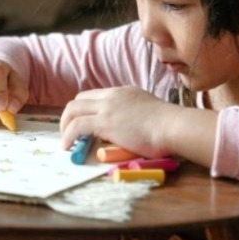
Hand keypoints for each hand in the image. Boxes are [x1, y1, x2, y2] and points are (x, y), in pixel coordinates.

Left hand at [59, 86, 179, 157]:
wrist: (173, 126)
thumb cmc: (169, 126)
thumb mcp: (148, 111)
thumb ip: (135, 114)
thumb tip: (128, 129)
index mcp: (123, 92)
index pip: (94, 96)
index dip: (84, 110)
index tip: (82, 125)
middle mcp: (112, 96)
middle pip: (79, 100)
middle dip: (69, 116)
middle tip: (70, 133)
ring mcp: (107, 108)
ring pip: (73, 110)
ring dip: (65, 126)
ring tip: (66, 142)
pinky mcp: (104, 122)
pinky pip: (77, 126)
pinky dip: (68, 136)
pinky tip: (67, 147)